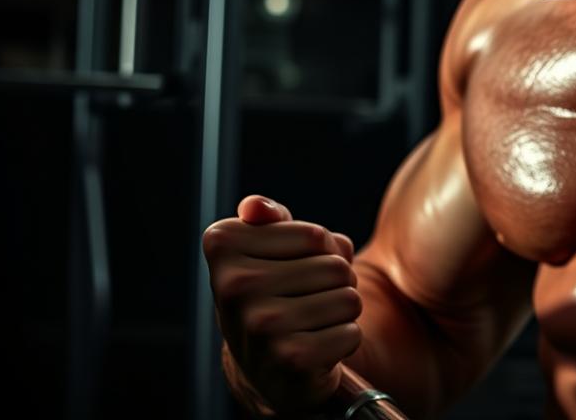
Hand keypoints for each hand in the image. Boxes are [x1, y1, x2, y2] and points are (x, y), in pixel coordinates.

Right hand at [203, 195, 361, 413]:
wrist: (265, 367)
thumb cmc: (277, 289)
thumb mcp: (271, 245)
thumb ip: (271, 216)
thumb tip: (255, 207)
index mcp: (223, 245)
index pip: (315, 235)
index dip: (321, 251)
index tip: (295, 268)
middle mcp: (233, 285)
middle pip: (336, 267)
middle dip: (336, 281)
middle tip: (308, 299)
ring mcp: (260, 325)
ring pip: (349, 298)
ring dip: (343, 310)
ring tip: (313, 321)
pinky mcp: (289, 360)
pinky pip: (351, 333)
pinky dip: (345, 339)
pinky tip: (318, 348)